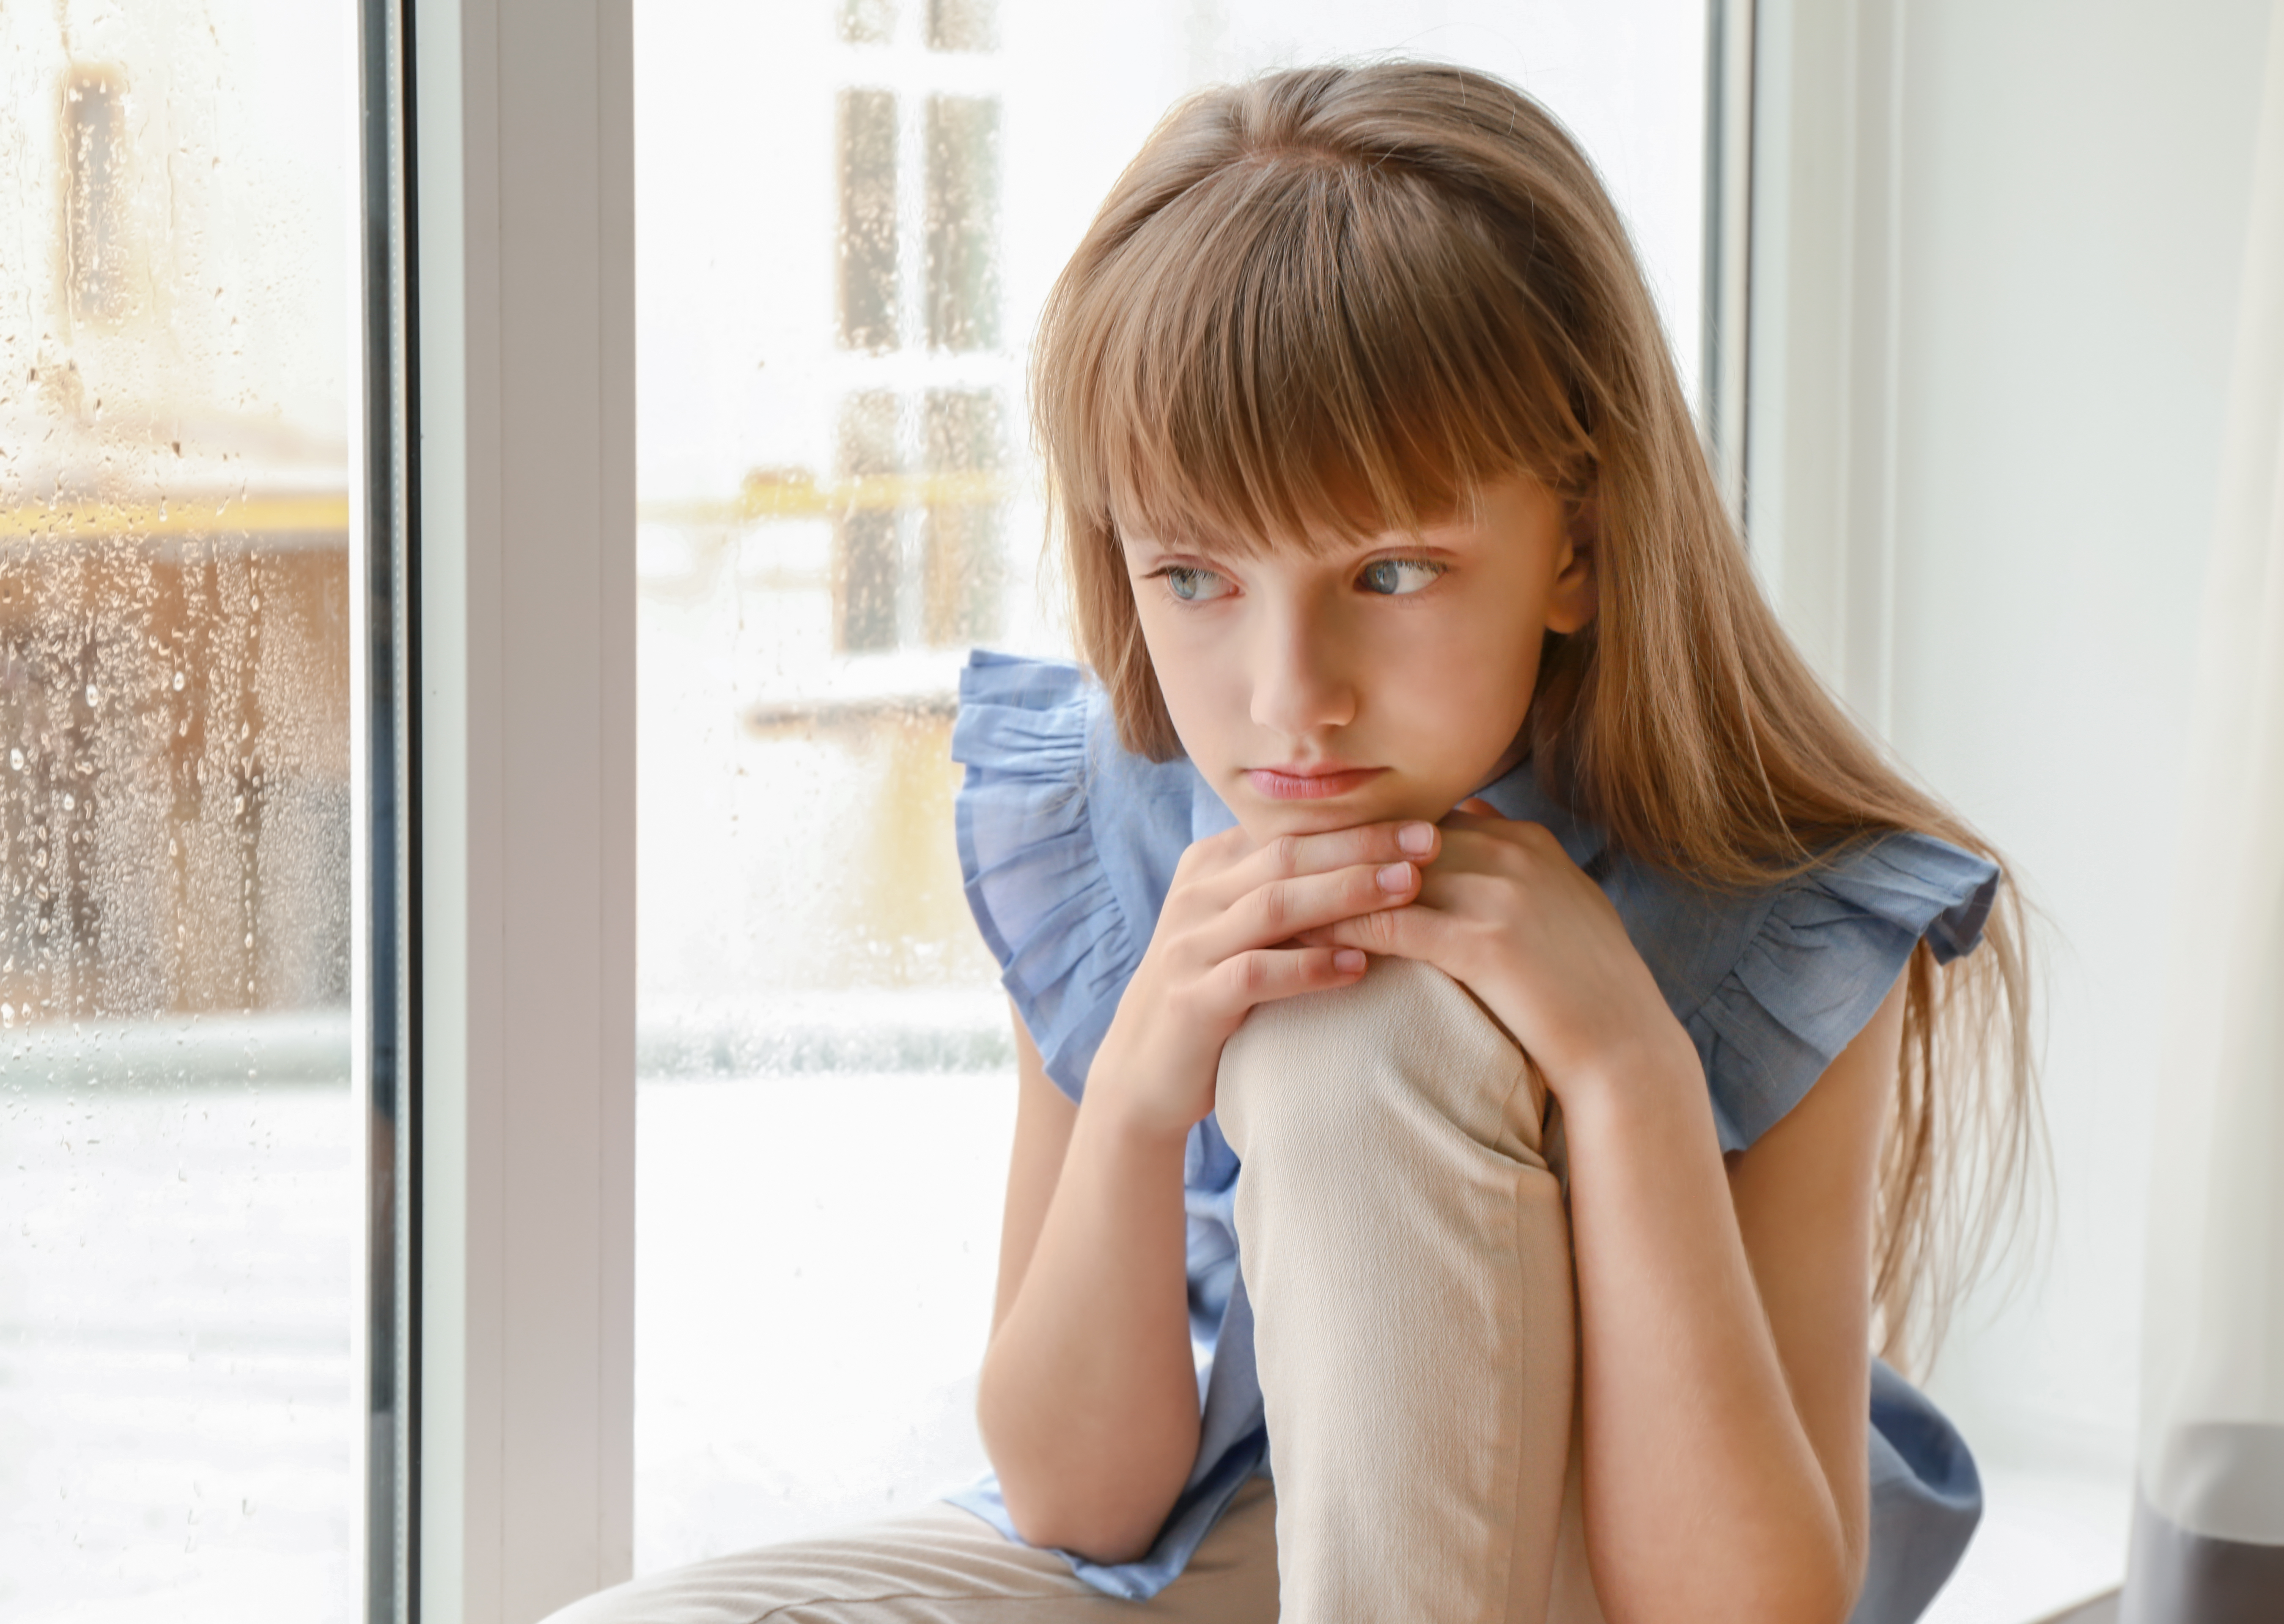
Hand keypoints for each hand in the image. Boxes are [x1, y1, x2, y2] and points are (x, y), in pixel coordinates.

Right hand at [1086, 819, 1442, 1138]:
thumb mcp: (1238, 927)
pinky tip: (1358, 965)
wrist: (1143, 1070)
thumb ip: (1282, 889)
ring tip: (1407, 889)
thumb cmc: (1213, 991)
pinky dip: (1308, 967)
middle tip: (1428, 842)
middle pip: (1287, 855)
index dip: (1357, 823)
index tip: (1423, 821)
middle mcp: (1196, 896)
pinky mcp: (1192, 999)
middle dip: (1362, 845)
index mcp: (1209, 867)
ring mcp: (1189, 946)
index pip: (1289, 829)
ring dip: (1345, 894)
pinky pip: (1254, 973)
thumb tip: (1372, 859)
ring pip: (1273, 905)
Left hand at [1301, 799, 1695, 1108]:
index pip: (1424, 823)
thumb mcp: (1559, 904)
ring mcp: (1502, 894)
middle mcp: (1513, 854)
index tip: (1312, 853)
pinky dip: (1343, 928)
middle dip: (1333, 854)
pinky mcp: (1487, 942)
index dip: (1366, 840)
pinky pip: (1394, 924)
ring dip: (1326, 889)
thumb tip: (1474, 818)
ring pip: (1386, 876)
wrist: (1628, 1051)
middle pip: (1397, 841)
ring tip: (1269, 904)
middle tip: (1269, 870)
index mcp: (1526, 841)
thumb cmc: (1585, 989)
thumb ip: (1516, 861)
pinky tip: (1302, 942)